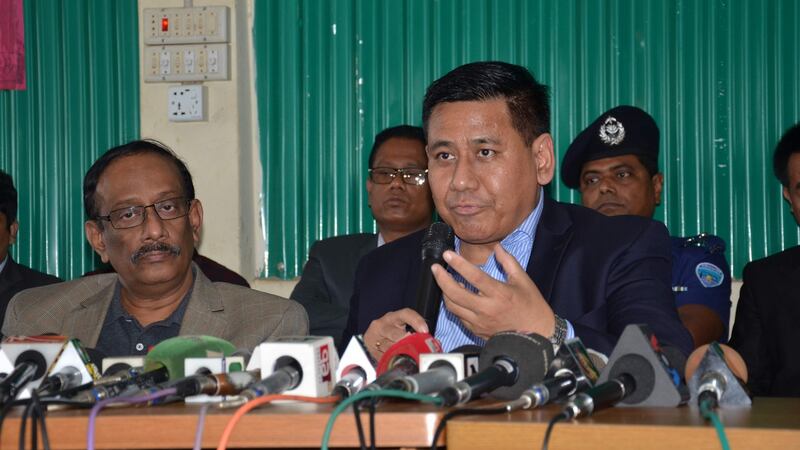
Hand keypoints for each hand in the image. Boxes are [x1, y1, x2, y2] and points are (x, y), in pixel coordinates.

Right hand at [363, 308, 427, 359]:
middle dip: (407, 342)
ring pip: (389, 348)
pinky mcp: (372, 350)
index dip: (416, 321)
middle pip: (395, 334)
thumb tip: (435, 343)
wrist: (372, 338)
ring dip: (401, 353)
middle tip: (415, 347)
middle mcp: (382, 325)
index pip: (405, 314)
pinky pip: (384, 358)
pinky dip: (393, 360)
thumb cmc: (391, 331)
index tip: (425, 330)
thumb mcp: (402, 326)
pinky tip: (398, 361)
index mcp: (392, 317)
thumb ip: (416, 331)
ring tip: (408, 356)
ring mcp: (375, 338)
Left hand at [431, 244, 554, 339]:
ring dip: (444, 292)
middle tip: (435, 268)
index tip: (447, 254)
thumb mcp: (523, 280)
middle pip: (455, 293)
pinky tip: (455, 296)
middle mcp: (486, 308)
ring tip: (443, 280)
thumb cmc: (531, 307)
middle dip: (441, 278)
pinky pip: (459, 316)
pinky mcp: (477, 330)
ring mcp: (480, 321)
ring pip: (453, 306)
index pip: (473, 276)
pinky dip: (454, 305)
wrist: (537, 335)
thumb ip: (508, 262)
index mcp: (499, 293)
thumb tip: (497, 247)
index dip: (458, 264)